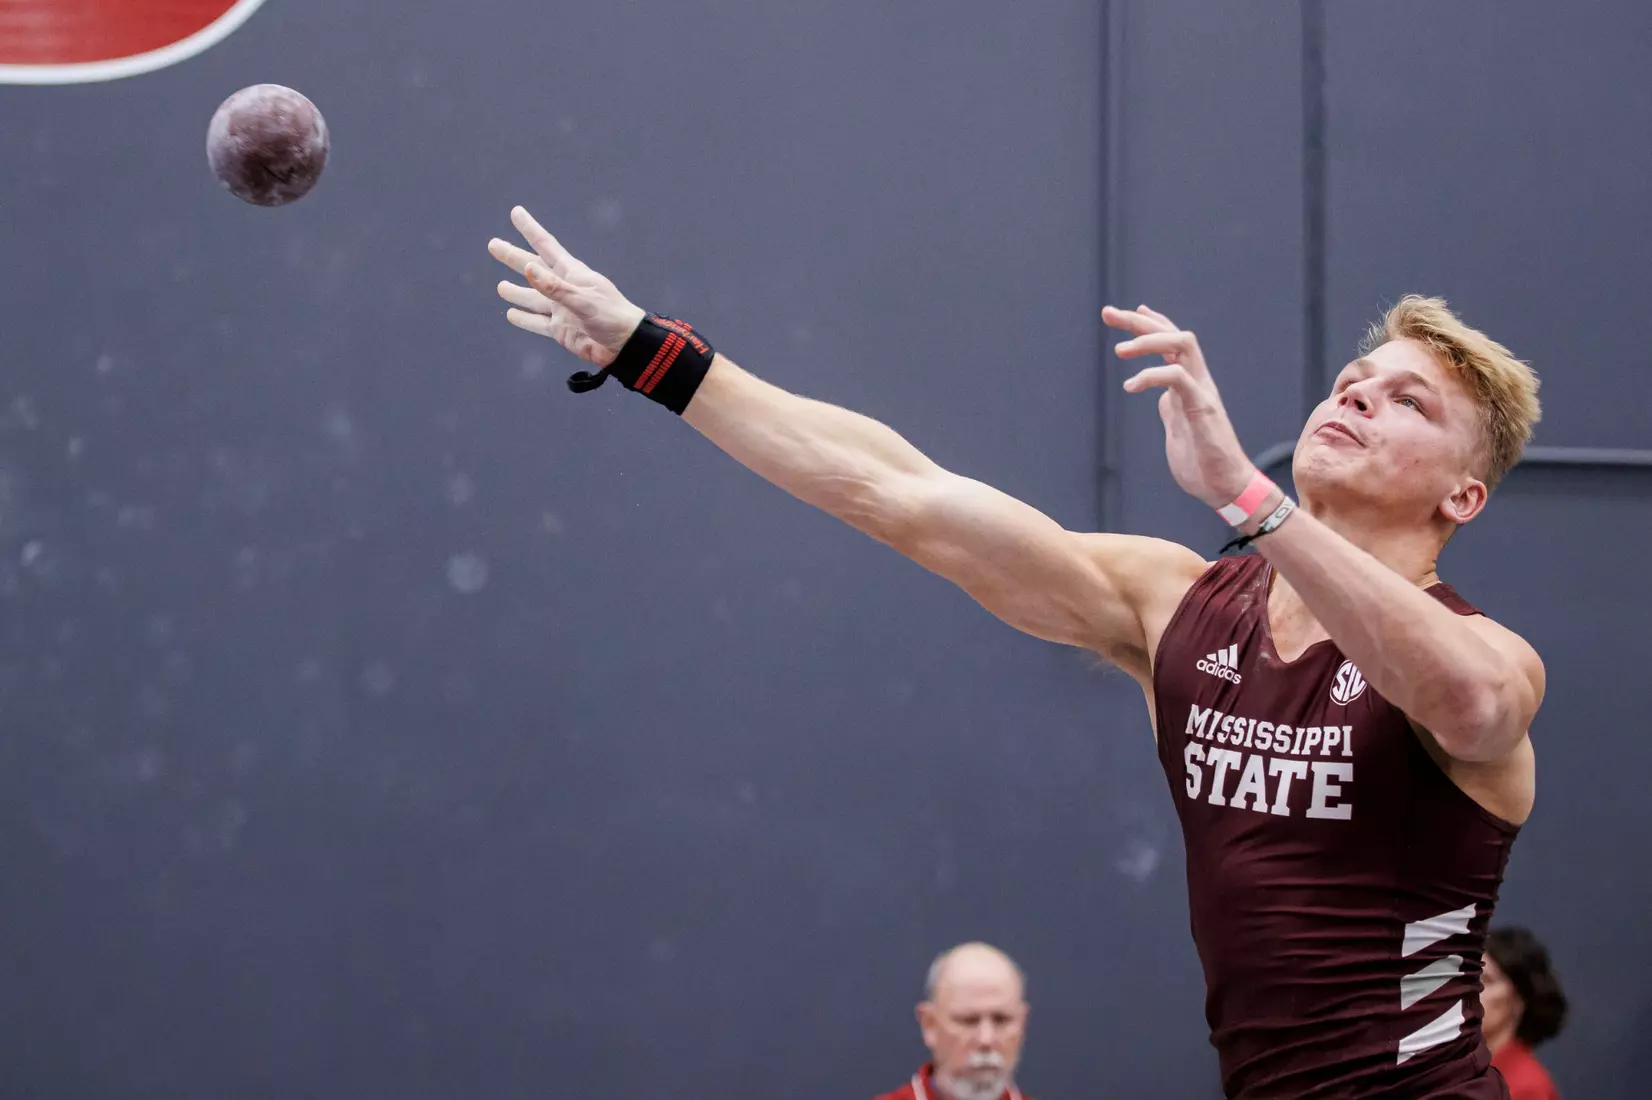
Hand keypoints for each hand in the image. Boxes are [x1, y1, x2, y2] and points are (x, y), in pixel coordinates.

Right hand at [488, 206, 646, 366]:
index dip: (530, 229)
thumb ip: (555, 287)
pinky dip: (524, 319)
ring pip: (532, 298)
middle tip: (493, 245)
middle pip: (533, 269)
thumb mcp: (583, 300)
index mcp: (573, 274)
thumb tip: (528, 268)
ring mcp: (561, 310)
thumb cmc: (612, 317)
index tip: (516, 212)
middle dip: (513, 257)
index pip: (546, 246)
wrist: (626, 346)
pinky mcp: (560, 330)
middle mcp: (564, 289)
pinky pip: (537, 322)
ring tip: (500, 286)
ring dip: (516, 292)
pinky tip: (511, 314)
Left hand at [1103, 304, 1256, 509]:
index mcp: (1189, 384)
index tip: (1121, 313)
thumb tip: (1161, 398)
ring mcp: (1202, 391)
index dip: (1148, 323)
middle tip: (1108, 313)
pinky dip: (1151, 376)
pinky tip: (1131, 387)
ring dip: (1149, 340)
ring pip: (1183, 344)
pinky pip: (1178, 377)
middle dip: (1140, 320)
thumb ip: (1171, 408)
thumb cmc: (1203, 462)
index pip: (1171, 341)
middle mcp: (1198, 380)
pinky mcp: (1203, 408)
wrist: (1225, 488)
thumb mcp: (1179, 428)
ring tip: (1120, 351)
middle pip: (1174, 333)